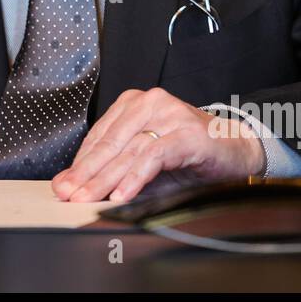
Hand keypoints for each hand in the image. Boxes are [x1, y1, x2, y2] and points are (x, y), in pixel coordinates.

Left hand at [51, 88, 264, 202]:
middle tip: (67, 194)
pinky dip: (135, 177)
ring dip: (105, 179)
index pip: (99, 136)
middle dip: (86, 173)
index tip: (63, 184)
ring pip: (128, 150)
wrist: (237, 150)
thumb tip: (78, 186)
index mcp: (134, 104)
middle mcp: (149, 103)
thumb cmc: (190, 155)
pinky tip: (121, 194)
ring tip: (88, 198)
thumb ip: (116, 170)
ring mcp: (169, 115)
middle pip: (110, 143)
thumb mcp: (146, 162)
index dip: (80, 162)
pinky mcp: (187, 134)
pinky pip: (154, 156)